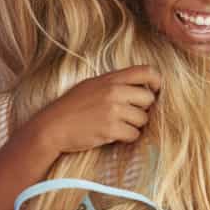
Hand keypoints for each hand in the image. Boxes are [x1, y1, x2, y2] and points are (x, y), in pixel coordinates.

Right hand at [33, 66, 161, 153]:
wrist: (53, 126)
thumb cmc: (72, 107)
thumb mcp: (93, 85)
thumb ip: (115, 84)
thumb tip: (140, 88)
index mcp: (111, 78)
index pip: (146, 71)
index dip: (156, 81)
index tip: (154, 91)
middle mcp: (114, 92)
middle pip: (148, 99)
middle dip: (143, 109)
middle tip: (130, 114)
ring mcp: (113, 110)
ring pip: (143, 119)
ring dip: (134, 125)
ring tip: (118, 125)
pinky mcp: (111, 129)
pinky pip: (134, 134)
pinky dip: (127, 137)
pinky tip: (114, 135)